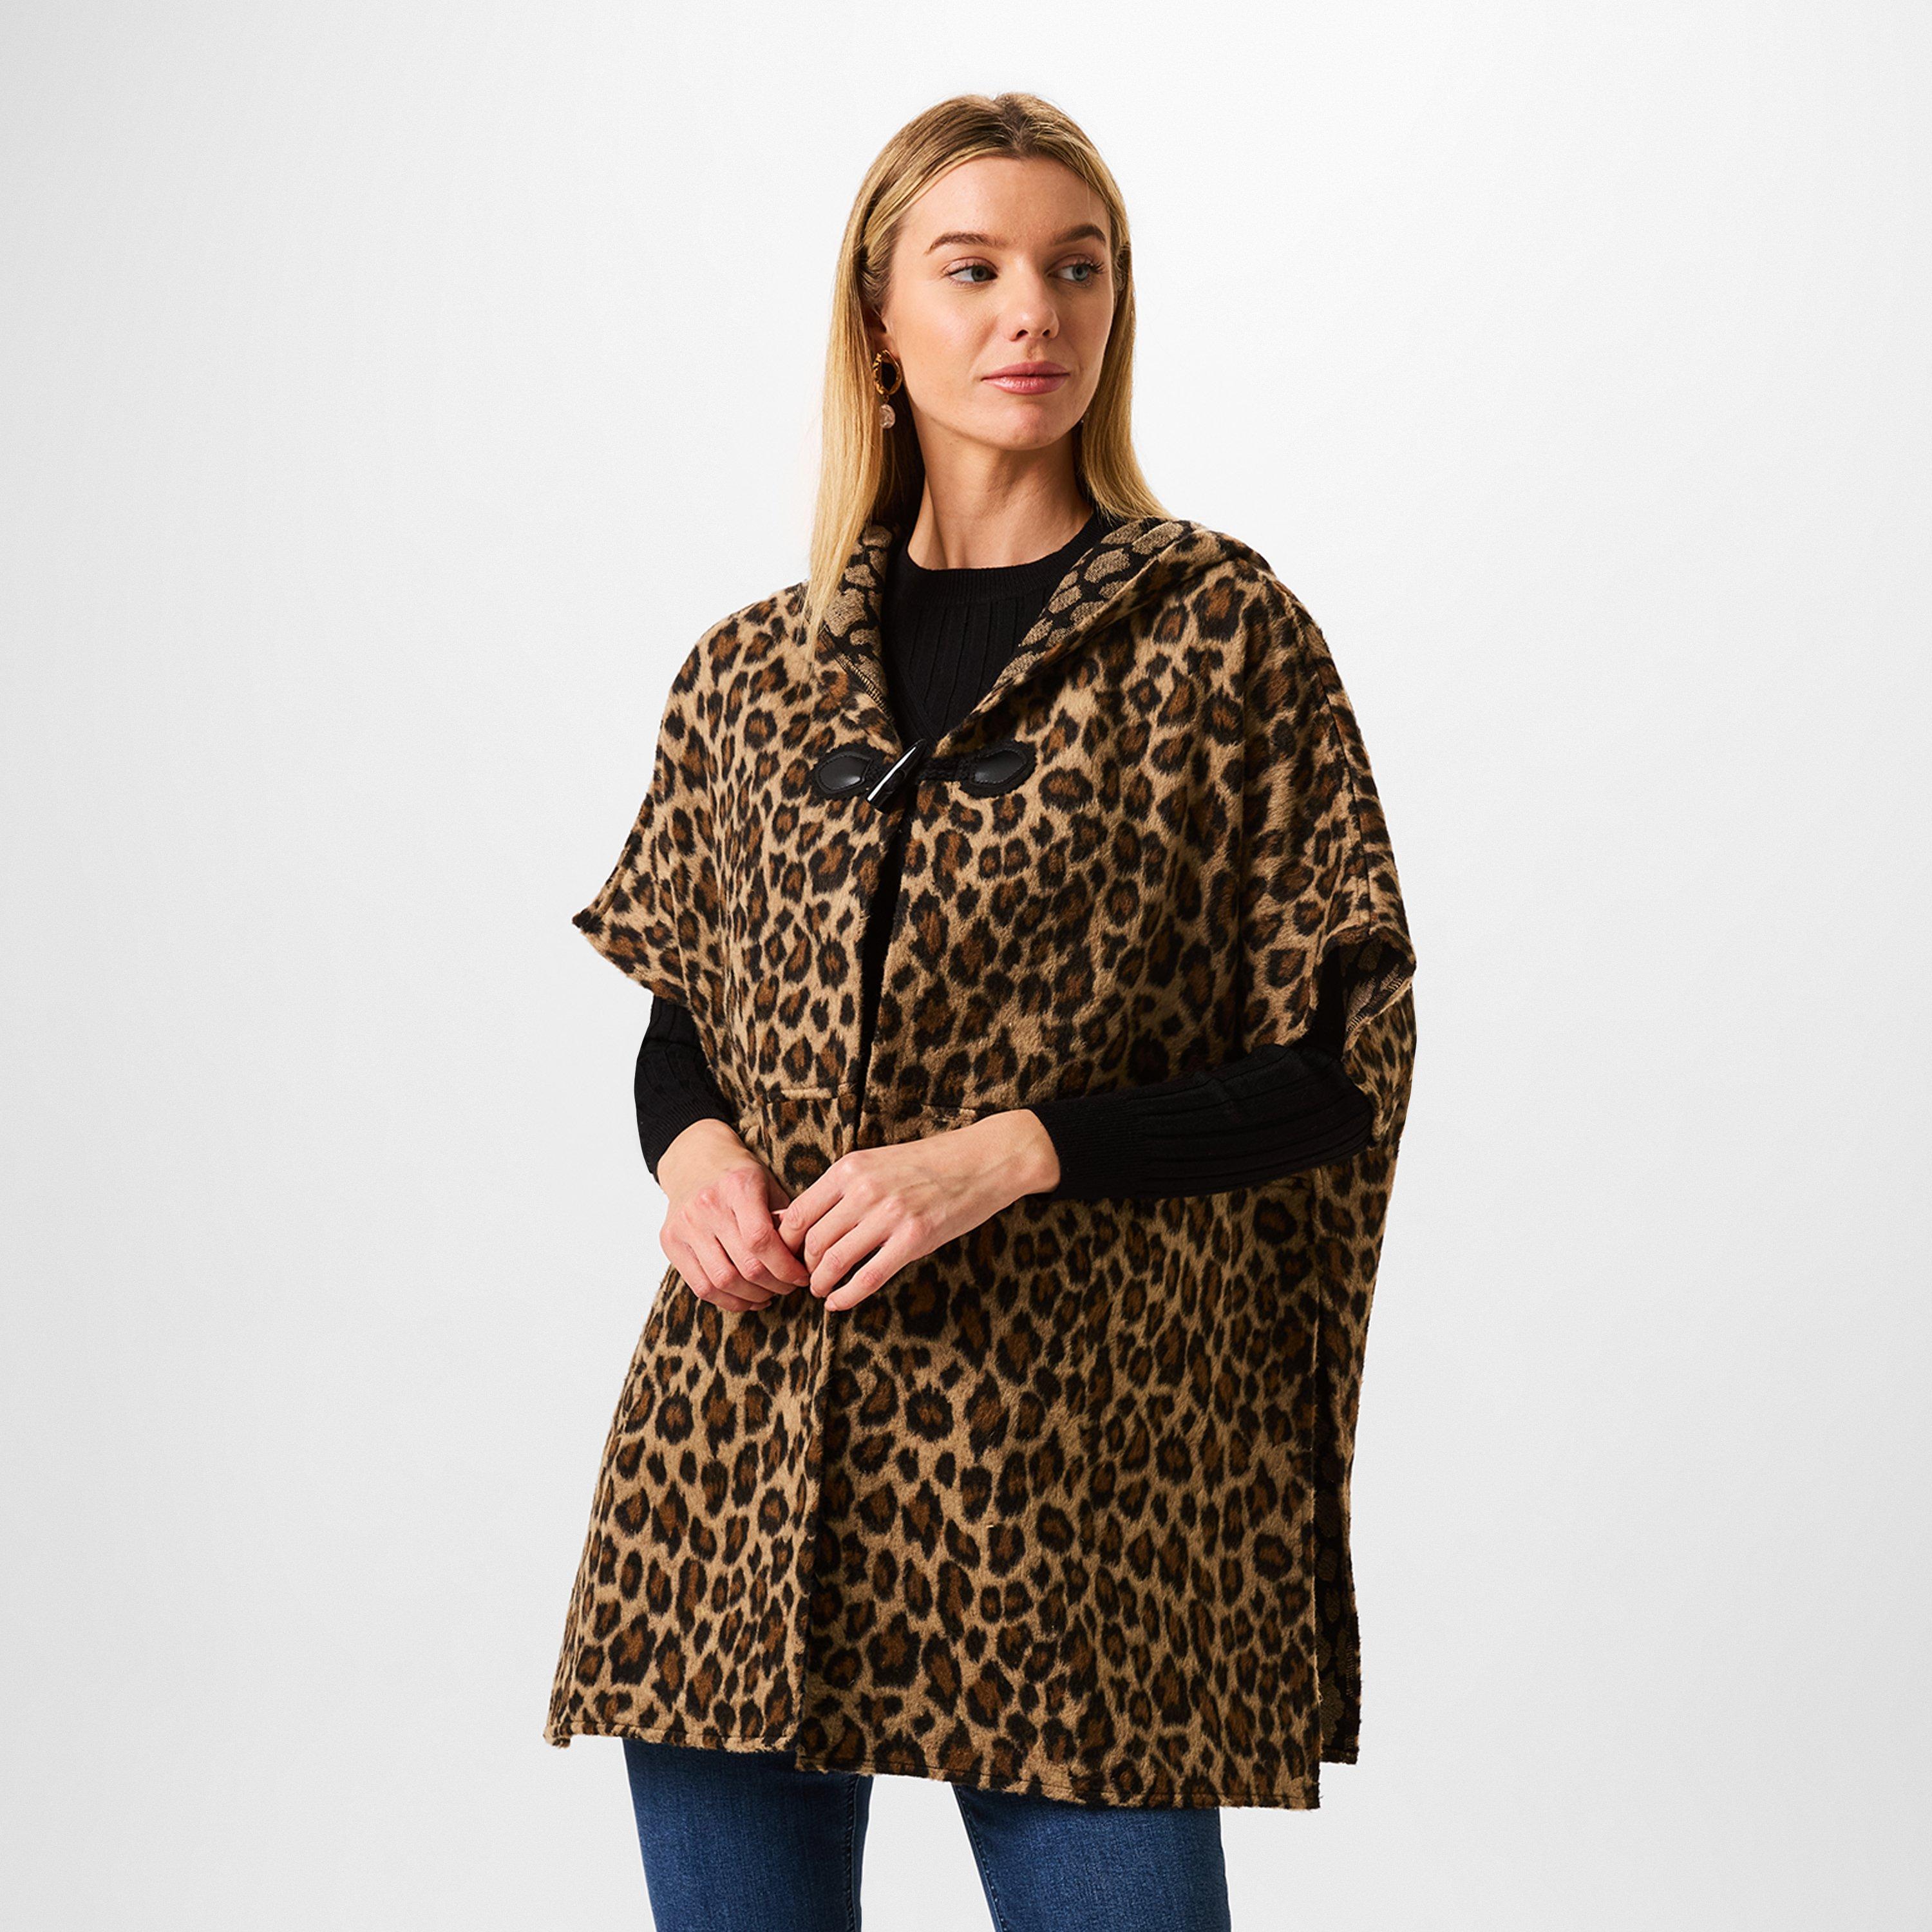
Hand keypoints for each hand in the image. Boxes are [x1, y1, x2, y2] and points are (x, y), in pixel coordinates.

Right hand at [657, 1119, 813, 1312]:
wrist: (694, 1159)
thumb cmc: (740, 1176)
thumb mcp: (769, 1185)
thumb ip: (784, 1220)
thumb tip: (803, 1260)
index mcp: (737, 1187)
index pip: (762, 1241)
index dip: (786, 1267)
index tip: (801, 1276)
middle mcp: (706, 1206)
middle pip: (745, 1266)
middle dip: (774, 1285)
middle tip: (789, 1287)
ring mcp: (684, 1225)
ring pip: (722, 1282)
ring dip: (752, 1297)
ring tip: (769, 1294)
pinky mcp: (670, 1241)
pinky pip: (701, 1286)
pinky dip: (727, 1300)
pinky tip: (747, 1298)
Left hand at [776, 1109, 1060, 1312]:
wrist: (983, 1159)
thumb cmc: (928, 1163)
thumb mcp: (876, 1163)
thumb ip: (839, 1189)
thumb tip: (794, 1219)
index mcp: (849, 1168)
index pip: (798, 1214)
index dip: (786, 1244)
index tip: (788, 1257)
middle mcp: (864, 1189)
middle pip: (813, 1242)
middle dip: (803, 1269)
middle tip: (805, 1280)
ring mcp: (890, 1214)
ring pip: (835, 1261)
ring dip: (821, 1284)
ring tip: (820, 1292)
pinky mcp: (915, 1238)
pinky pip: (870, 1276)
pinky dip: (847, 1296)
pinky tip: (839, 1303)